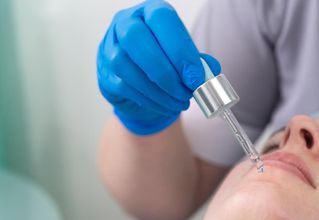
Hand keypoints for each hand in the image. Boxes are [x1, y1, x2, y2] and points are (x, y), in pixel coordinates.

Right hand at [97, 0, 220, 134]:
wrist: (142, 85)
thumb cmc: (166, 63)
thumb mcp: (185, 57)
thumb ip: (199, 62)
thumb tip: (210, 71)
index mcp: (149, 12)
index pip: (162, 19)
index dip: (180, 48)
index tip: (196, 76)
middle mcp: (125, 23)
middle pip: (136, 38)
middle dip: (166, 71)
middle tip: (187, 91)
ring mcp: (110, 48)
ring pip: (127, 66)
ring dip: (159, 90)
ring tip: (181, 101)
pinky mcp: (105, 74)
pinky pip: (125, 87)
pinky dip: (150, 100)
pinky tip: (167, 105)